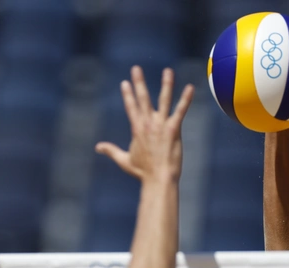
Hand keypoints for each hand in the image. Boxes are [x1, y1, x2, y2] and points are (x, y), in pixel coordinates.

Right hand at [96, 66, 193, 180]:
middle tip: (136, 68)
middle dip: (138, 82)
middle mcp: (147, 123)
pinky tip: (190, 88)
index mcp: (136, 129)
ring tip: (168, 71)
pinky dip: (186, 99)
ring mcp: (160, 125)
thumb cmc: (143, 172)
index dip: (127, 94)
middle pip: (142, 99)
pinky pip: (180, 111)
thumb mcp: (124, 160)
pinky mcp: (173, 129)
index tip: (125, 83)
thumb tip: (98, 147)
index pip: (130, 107)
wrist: (158, 179)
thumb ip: (111, 151)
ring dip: (166, 84)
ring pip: (163, 100)